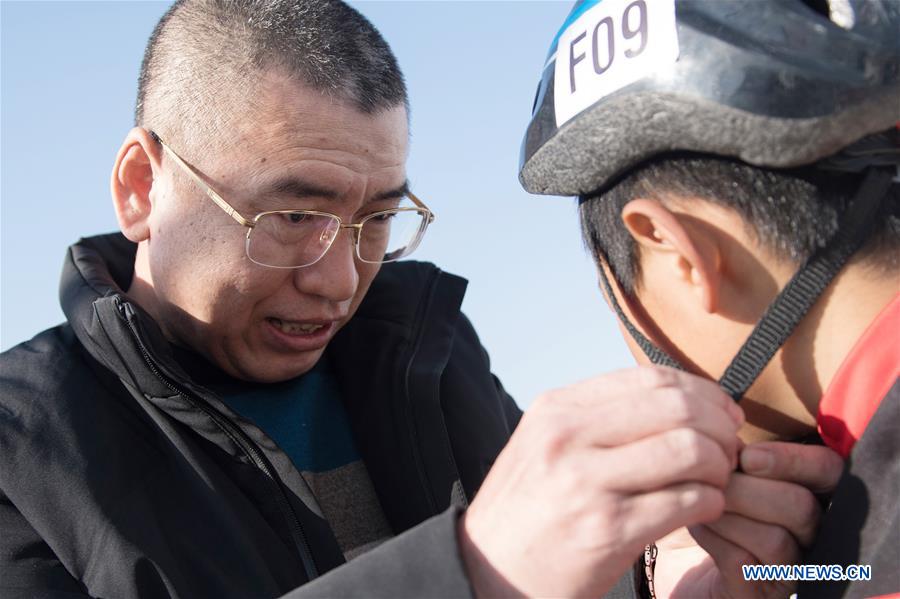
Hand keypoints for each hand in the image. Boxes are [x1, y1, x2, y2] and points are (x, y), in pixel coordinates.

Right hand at [457, 367, 743, 597]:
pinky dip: (712, 502)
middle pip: (677, 408)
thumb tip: (671, 398)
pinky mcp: (608, 530)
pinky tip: (705, 509)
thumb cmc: (525, 511)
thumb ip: (595, 418)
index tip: (720, 414)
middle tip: (729, 449)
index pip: (650, 379)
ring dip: (719, 467)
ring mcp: (587, 483)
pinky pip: (688, 502)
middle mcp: (569, 437)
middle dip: (719, 427)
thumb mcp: (543, 445)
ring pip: (689, 451)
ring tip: (717, 481)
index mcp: (557, 410)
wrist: (488, 573)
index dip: (701, 392)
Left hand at [653, 441, 843, 598]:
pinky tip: (696, 525)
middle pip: (802, 507)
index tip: (749, 456)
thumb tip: (726, 424)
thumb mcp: (720, 465)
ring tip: (699, 502)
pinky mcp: (760, 593)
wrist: (673, 551)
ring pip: (777, 539)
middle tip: (715, 481)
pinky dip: (716, 540)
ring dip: (728, 515)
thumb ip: (734, 447)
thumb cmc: (702, 498)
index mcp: (809, 491)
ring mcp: (789, 568)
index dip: (793, 460)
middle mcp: (810, 534)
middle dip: (750, 490)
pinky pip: (746, 564)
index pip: (827, 471)